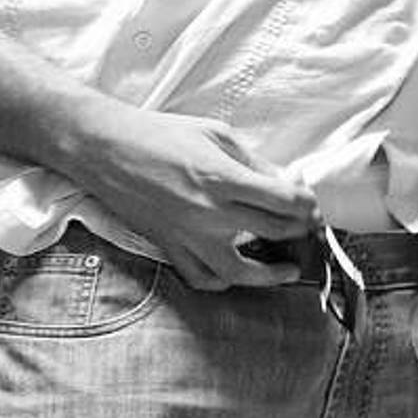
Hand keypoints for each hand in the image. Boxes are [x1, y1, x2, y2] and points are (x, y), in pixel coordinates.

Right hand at [70, 106, 320, 290]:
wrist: (105, 147)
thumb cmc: (160, 135)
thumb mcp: (217, 135)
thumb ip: (256, 163)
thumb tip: (287, 181)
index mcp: (223, 178)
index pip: (286, 202)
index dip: (309, 206)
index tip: (312, 206)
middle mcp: (209, 212)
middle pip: (274, 233)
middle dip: (300, 231)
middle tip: (308, 228)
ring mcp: (188, 235)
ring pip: (242, 272)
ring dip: (272, 274)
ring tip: (288, 270)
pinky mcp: (169, 247)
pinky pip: (201, 278)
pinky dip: (223, 282)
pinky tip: (237, 274)